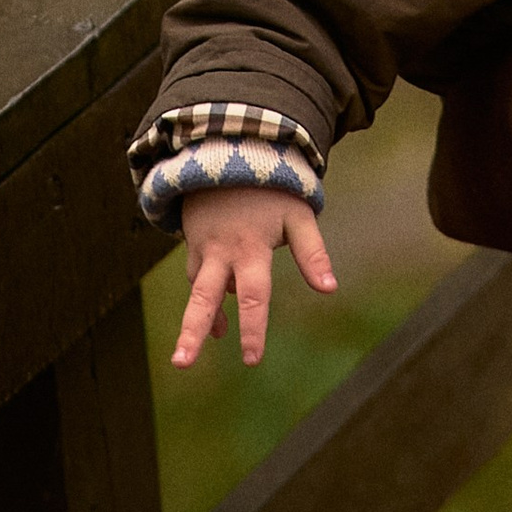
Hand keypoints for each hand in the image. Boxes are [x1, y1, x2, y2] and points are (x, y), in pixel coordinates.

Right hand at [172, 186, 337, 366]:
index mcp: (251, 248)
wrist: (232, 148)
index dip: (252, 328)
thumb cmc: (272, 186)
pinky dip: (203, 294)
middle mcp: (222, 251)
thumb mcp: (298, 215)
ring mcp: (204, 246)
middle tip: (181, 363)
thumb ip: (312, 252)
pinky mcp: (194, 240)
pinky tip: (215, 313)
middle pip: (204, 297)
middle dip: (192, 331)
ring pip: (195, 290)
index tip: (251, 359)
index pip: (253, 296)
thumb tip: (329, 289)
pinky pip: (196, 274)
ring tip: (186, 355)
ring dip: (191, 322)